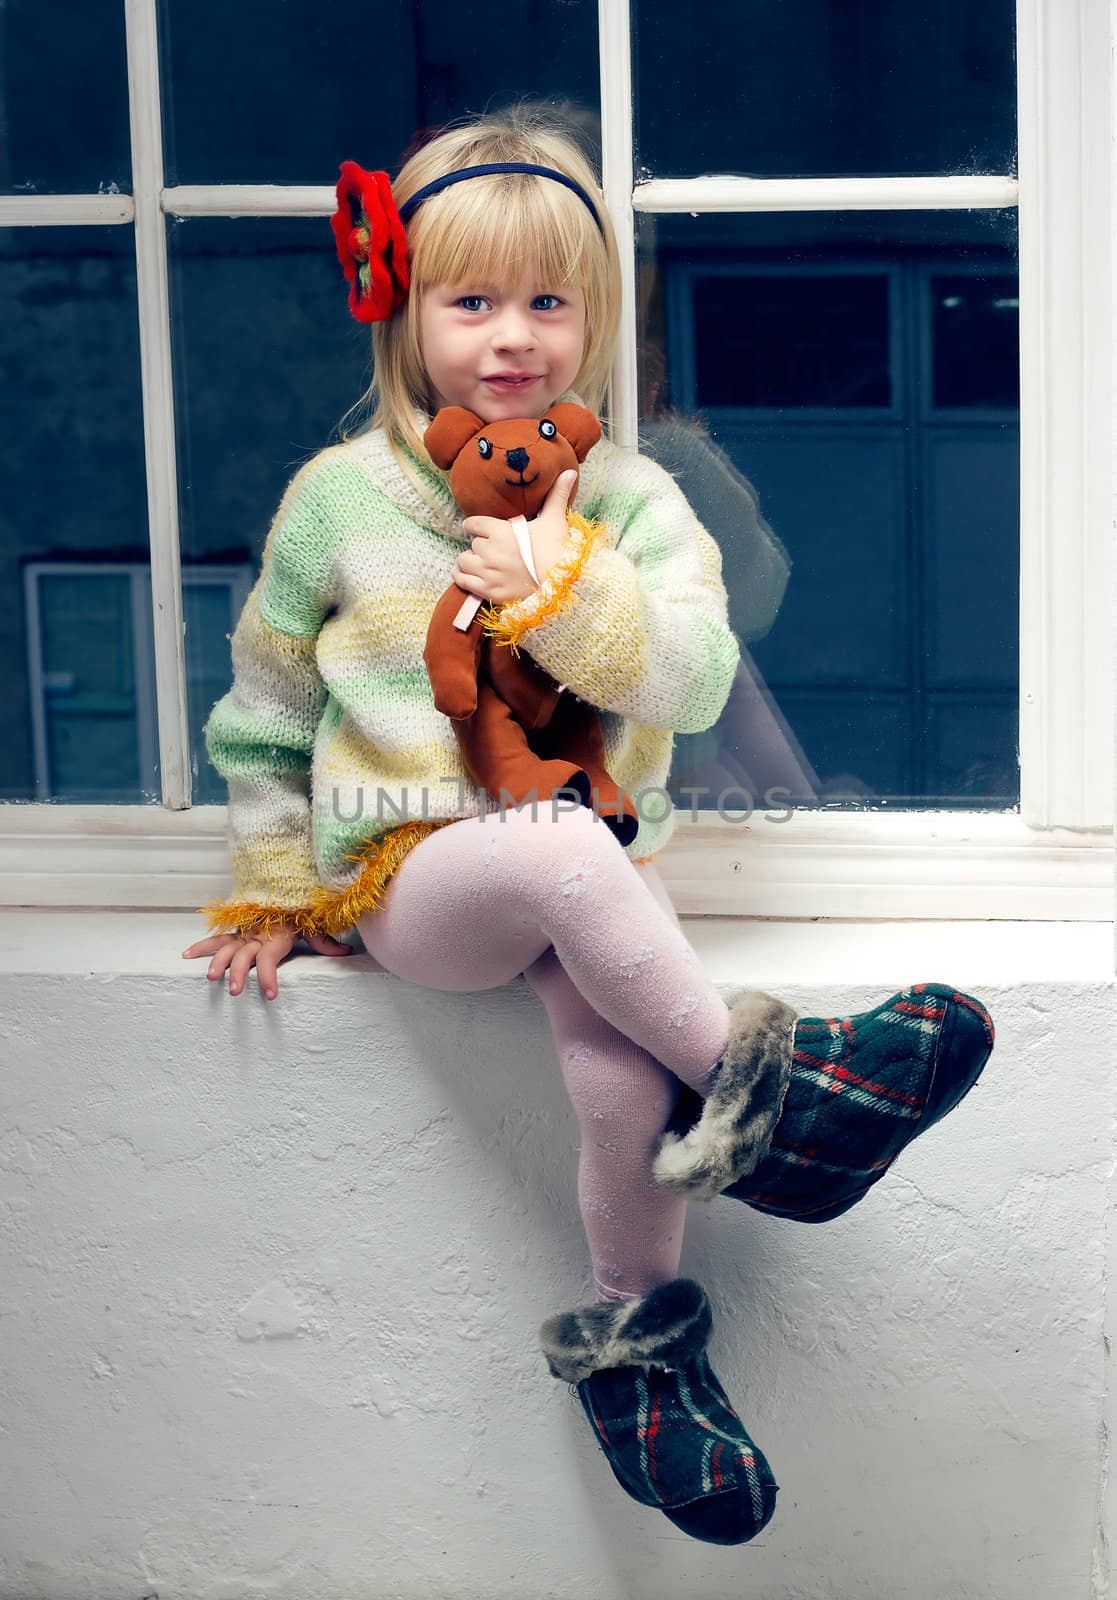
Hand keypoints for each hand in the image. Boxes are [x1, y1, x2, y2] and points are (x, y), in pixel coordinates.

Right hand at [181, 923, 352, 1000]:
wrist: (284, 884)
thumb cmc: (300, 909)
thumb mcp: (315, 924)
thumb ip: (326, 941)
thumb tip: (346, 952)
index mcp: (276, 936)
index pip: (270, 959)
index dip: (269, 976)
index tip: (270, 994)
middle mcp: (257, 935)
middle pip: (245, 956)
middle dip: (239, 974)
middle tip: (235, 991)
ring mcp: (244, 933)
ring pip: (227, 948)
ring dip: (218, 962)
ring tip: (210, 978)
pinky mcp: (236, 931)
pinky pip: (218, 938)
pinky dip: (202, 946)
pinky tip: (187, 955)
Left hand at [453, 470, 576, 605]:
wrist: (564, 583)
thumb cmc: (559, 550)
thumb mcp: (555, 520)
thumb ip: (556, 495)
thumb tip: (570, 471)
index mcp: (501, 531)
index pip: (473, 524)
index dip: (475, 526)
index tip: (477, 528)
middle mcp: (490, 551)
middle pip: (473, 544)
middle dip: (481, 546)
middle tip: (493, 550)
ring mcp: (488, 573)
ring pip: (463, 561)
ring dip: (470, 561)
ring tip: (481, 563)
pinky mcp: (489, 591)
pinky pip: (462, 581)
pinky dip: (463, 577)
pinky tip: (470, 575)